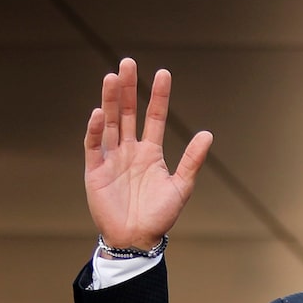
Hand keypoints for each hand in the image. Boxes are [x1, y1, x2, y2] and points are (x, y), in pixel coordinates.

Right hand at [83, 59, 212, 251]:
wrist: (137, 239)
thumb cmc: (159, 217)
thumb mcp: (181, 187)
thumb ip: (192, 160)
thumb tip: (207, 133)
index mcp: (151, 152)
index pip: (154, 117)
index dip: (158, 96)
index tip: (163, 73)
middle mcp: (130, 150)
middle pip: (127, 112)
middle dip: (127, 88)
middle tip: (128, 63)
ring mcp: (112, 158)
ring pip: (110, 122)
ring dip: (109, 100)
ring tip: (112, 77)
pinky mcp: (95, 170)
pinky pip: (95, 145)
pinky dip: (96, 130)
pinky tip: (99, 113)